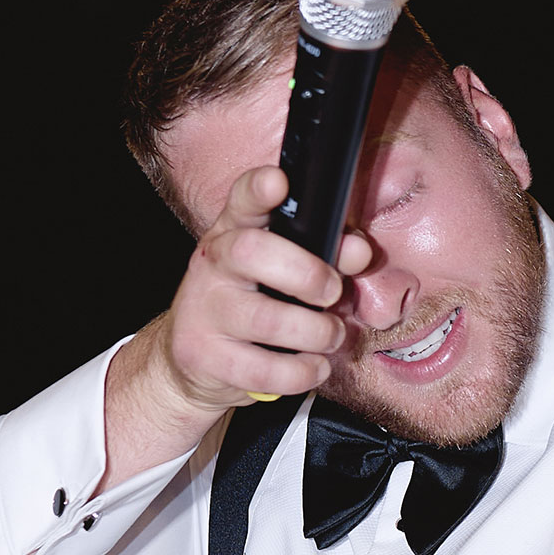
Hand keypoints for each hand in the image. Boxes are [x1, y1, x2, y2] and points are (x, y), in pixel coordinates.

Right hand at [101, 165, 370, 486]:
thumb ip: (324, 257)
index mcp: (233, 232)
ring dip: (315, 332)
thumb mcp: (281, 273)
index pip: (241, 200)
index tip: (278, 182)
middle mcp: (212, 265)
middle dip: (306, 272)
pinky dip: (302, 372)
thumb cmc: (253, 306)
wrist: (194, 362)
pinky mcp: (202, 357)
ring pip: (265, 319)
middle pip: (251, 252)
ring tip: (330, 336)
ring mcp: (202, 311)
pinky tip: (313, 366)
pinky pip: (263, 371)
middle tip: (331, 292)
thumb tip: (359, 251)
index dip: (258, 189)